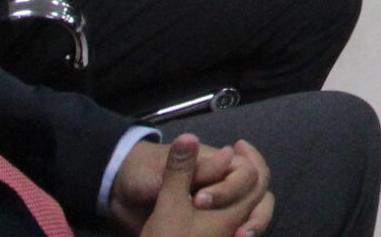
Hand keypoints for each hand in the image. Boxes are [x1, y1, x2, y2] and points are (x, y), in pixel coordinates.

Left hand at [114, 135, 273, 236]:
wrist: (121, 191)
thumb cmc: (145, 173)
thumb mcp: (162, 170)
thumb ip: (190, 167)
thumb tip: (229, 153)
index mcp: (218, 166)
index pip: (247, 174)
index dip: (231, 189)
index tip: (200, 202)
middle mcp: (225, 185)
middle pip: (259, 197)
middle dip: (259, 216)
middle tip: (242, 234)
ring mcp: (219, 207)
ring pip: (251, 217)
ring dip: (253, 227)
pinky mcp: (208, 226)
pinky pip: (232, 231)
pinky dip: (238, 235)